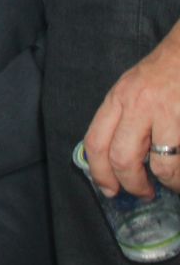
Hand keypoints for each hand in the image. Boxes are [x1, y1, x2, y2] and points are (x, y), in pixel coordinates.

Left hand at [84, 31, 179, 196]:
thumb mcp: (130, 88)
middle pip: (121, 157)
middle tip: (141, 193)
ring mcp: (165, 111)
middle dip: (131, 184)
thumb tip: (115, 158)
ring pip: (159, 163)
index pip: (95, 142)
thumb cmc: (162, 71)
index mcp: (116, 99)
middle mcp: (136, 105)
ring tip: (170, 185)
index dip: (98, 172)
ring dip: (166, 183)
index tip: (108, 189)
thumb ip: (121, 117)